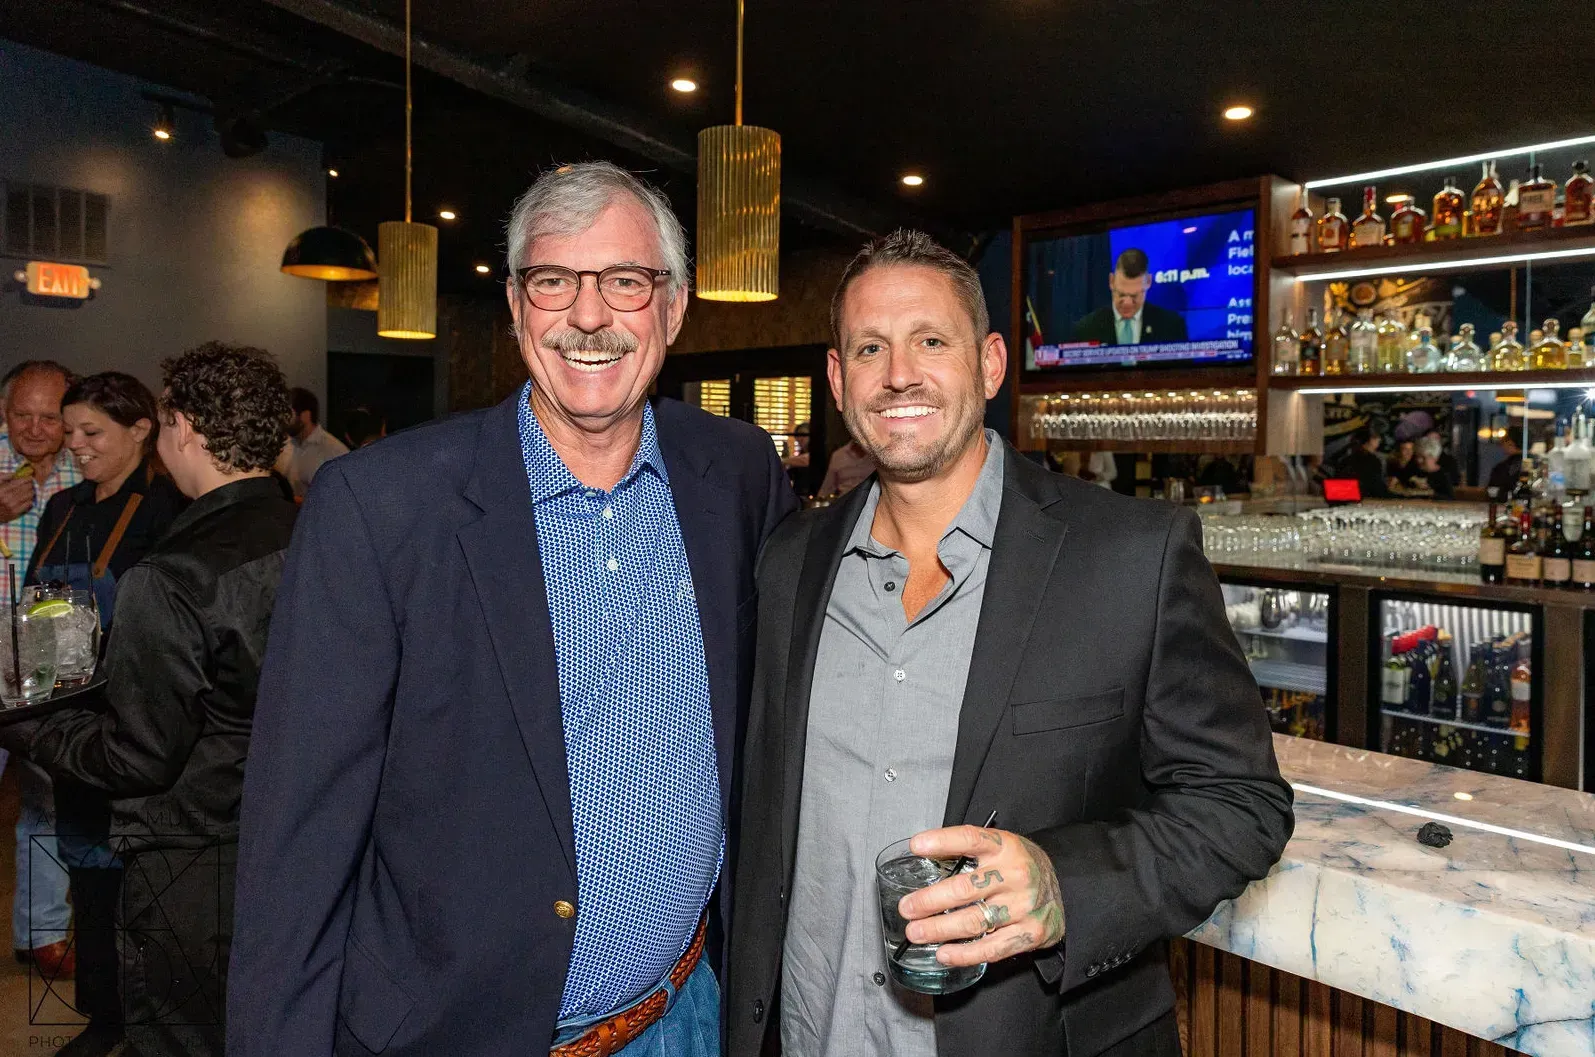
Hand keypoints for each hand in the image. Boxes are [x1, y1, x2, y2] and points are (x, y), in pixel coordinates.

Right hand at [0, 478, 35, 521]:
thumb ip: (2, 478)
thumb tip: (13, 474)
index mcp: (1, 491)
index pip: (17, 482)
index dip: (25, 479)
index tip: (30, 478)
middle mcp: (6, 498)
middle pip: (24, 488)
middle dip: (30, 485)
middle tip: (32, 483)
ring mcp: (11, 506)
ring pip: (28, 495)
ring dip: (31, 492)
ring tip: (31, 490)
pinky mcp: (15, 513)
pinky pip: (28, 504)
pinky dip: (30, 500)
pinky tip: (29, 498)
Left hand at [898, 825, 1064, 967]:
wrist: (1066, 888)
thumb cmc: (1022, 867)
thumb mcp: (1001, 847)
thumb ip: (969, 852)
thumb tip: (926, 859)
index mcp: (1005, 847)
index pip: (971, 838)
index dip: (942, 841)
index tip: (916, 846)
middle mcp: (1014, 875)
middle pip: (965, 889)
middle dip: (929, 901)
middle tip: (907, 908)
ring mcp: (1023, 906)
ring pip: (974, 921)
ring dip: (939, 929)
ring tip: (917, 932)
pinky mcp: (1029, 933)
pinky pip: (991, 948)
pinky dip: (964, 954)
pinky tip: (944, 953)